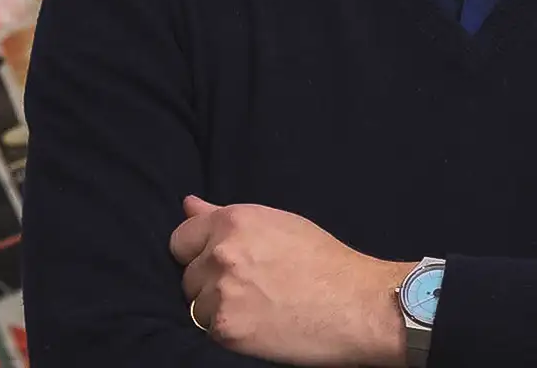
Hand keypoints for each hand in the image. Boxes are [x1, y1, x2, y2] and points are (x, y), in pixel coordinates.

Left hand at [171, 195, 411, 366]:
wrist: (355, 305)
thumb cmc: (324, 261)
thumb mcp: (276, 224)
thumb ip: (224, 216)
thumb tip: (188, 204)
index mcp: (233, 222)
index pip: (181, 238)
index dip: (197, 252)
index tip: (216, 262)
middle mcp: (221, 253)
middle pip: (188, 274)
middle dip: (209, 282)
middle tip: (248, 288)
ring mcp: (221, 293)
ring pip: (196, 305)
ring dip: (218, 308)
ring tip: (256, 306)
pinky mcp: (227, 329)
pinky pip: (210, 331)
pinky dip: (230, 331)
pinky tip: (259, 325)